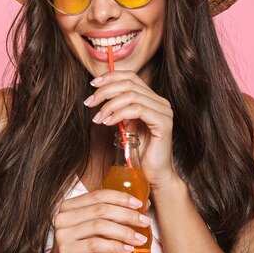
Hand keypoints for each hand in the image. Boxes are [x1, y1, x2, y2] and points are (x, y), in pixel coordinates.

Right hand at [47, 189, 149, 252]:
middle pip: (101, 209)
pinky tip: (127, 249)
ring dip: (124, 232)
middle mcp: (63, 217)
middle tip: (144, 222)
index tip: (139, 204)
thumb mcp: (95, 229)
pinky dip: (114, 246)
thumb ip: (113, 216)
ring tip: (139, 239)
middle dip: (127, 215)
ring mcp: (62, 234)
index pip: (98, 195)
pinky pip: (95, 244)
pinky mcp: (65, 251)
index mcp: (69, 206)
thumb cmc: (82, 249)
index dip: (120, 197)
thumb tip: (144, 204)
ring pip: (99, 225)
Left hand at [84, 70, 175, 187]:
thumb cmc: (139, 152)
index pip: (131, 77)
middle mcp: (160, 102)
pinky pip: (137, 110)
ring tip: (98, 118)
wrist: (154, 175)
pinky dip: (119, 114)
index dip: (110, 77)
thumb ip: (119, 110)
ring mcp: (163, 111)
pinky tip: (108, 123)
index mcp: (152, 99)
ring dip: (109, 105)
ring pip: (131, 96)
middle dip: (105, 91)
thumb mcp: (126, 126)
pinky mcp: (163, 123)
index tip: (93, 85)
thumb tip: (100, 95)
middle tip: (89, 102)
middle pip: (129, 84)